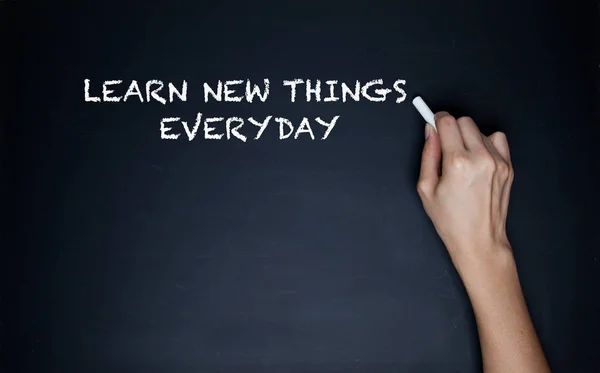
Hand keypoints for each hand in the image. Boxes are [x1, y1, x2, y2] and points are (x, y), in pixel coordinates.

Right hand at [416, 112, 513, 267]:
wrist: (479, 240)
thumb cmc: (450, 220)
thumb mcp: (426, 188)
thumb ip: (428, 154)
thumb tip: (430, 131)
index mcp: (457, 163)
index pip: (447, 122)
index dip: (437, 120)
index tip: (434, 123)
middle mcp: (480, 158)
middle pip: (464, 121)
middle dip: (452, 128)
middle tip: (446, 145)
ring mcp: (498, 162)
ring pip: (480, 129)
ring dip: (469, 137)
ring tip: (463, 158)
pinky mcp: (508, 167)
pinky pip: (497, 139)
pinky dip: (486, 143)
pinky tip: (478, 159)